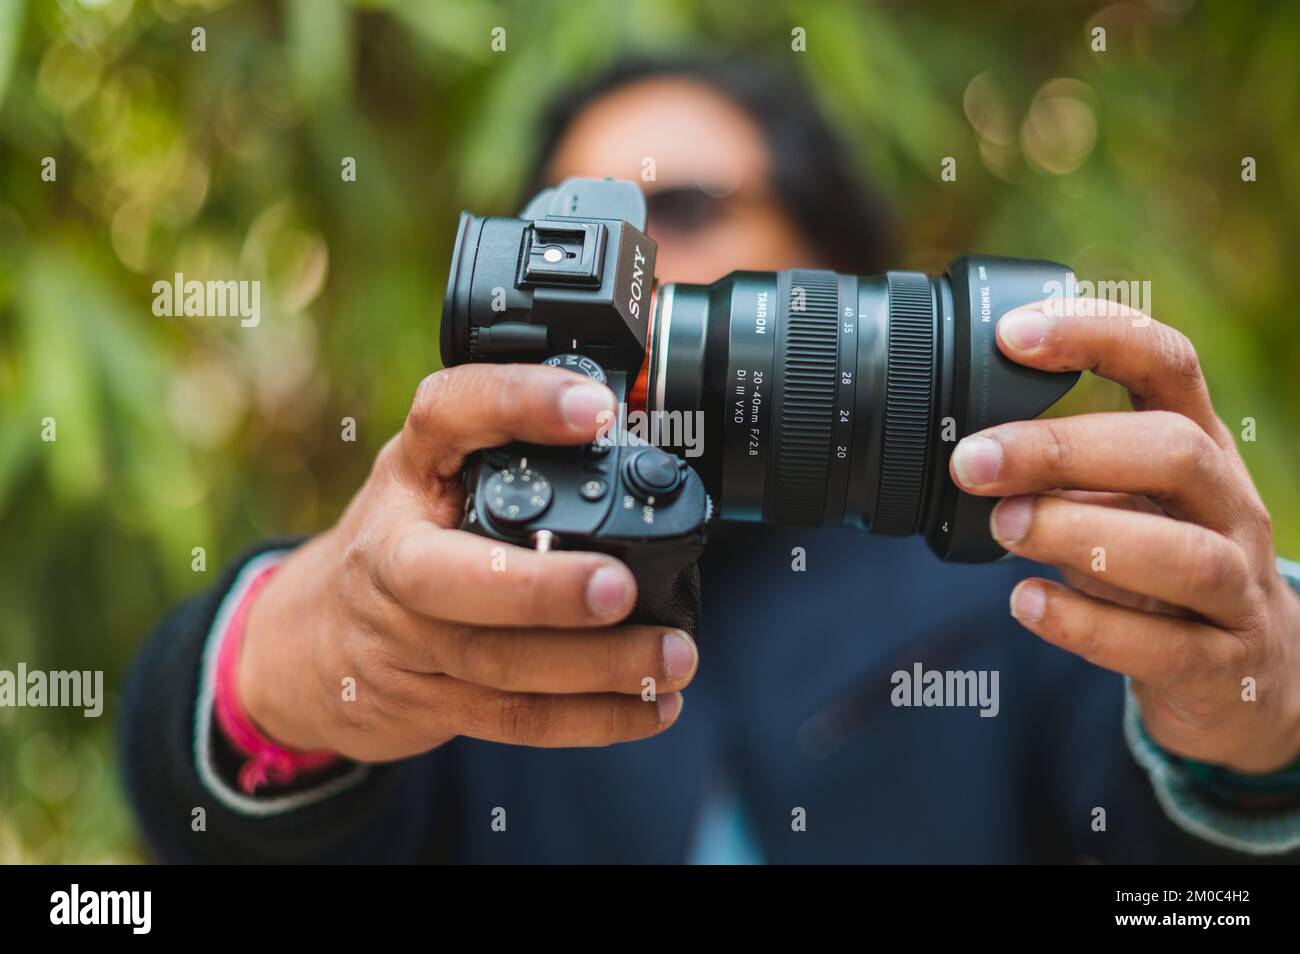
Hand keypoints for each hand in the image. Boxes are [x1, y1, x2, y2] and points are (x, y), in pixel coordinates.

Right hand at [237, 364, 695, 761]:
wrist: (315, 641)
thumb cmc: (406, 536)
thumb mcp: (436, 473)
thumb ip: (511, 451)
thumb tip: (637, 434)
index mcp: (409, 473)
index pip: (446, 415)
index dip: (518, 403)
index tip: (598, 410)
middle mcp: (393, 554)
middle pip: (452, 578)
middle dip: (540, 589)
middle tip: (619, 588)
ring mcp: (406, 639)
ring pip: (497, 661)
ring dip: (594, 666)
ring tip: (673, 657)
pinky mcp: (431, 702)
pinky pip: (515, 718)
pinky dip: (591, 719)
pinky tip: (654, 709)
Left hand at [950, 297, 1299, 772]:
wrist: (1247, 680)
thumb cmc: (1163, 568)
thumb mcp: (1127, 502)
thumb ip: (1065, 470)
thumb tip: (965, 446)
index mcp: (1200, 447)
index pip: (1166, 364)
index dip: (1096, 336)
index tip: (1010, 335)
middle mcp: (1229, 508)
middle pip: (1175, 453)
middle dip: (1066, 450)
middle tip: (974, 462)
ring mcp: (1237, 591)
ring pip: (1183, 553)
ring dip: (1079, 534)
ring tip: (1004, 526)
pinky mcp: (1221, 668)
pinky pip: (1163, 646)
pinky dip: (1086, 625)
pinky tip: (1027, 603)